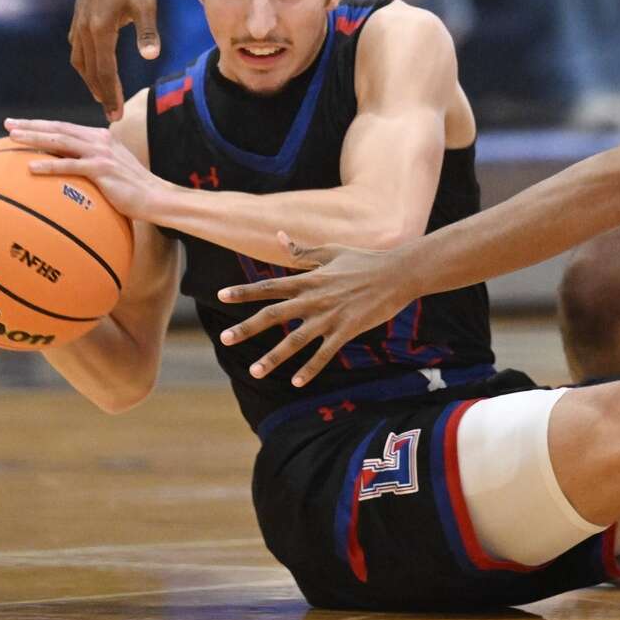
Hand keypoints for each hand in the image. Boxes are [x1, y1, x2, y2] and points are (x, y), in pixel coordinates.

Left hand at [4, 118, 167, 218]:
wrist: (156, 197)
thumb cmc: (132, 188)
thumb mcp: (111, 168)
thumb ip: (91, 162)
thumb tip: (67, 167)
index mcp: (101, 137)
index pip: (65, 127)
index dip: (41, 124)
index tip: (19, 124)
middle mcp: (100, 140)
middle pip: (59, 129)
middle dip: (31, 125)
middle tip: (8, 124)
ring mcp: (101, 153)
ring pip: (61, 142)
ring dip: (35, 138)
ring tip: (13, 138)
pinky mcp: (102, 169)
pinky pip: (70, 166)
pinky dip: (49, 165)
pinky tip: (30, 167)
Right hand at [69, 0, 159, 122]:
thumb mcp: (147, 5)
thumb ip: (148, 33)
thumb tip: (152, 57)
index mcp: (100, 30)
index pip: (105, 72)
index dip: (111, 95)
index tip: (116, 115)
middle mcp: (85, 29)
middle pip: (91, 71)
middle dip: (101, 95)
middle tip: (111, 116)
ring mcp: (79, 22)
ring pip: (80, 60)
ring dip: (90, 80)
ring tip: (102, 96)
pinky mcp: (79, 15)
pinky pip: (77, 47)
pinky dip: (84, 62)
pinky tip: (91, 67)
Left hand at [216, 233, 415, 386]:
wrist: (398, 273)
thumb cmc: (365, 260)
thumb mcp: (332, 251)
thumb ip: (303, 251)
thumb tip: (279, 237)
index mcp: (309, 279)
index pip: (269, 286)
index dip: (244, 291)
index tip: (221, 295)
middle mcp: (314, 298)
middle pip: (274, 314)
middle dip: (247, 327)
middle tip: (224, 339)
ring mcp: (330, 316)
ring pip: (295, 340)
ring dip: (274, 357)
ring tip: (255, 371)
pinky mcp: (347, 330)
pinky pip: (324, 353)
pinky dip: (310, 368)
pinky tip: (296, 383)